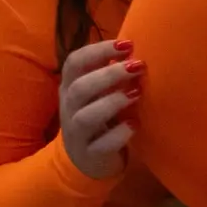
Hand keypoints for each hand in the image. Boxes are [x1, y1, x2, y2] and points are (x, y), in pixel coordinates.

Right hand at [59, 38, 139, 178]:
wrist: (89, 162)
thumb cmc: (100, 118)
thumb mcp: (99, 93)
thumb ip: (110, 73)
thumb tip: (135, 49)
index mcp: (70, 87)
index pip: (74, 62)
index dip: (98, 51)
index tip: (128, 44)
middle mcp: (69, 108)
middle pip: (80, 87)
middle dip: (109, 74)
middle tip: (138, 66)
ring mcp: (77, 133)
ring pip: (85, 117)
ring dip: (112, 102)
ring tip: (136, 94)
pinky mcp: (90, 155)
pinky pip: (101, 145)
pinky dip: (118, 134)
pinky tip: (134, 125)